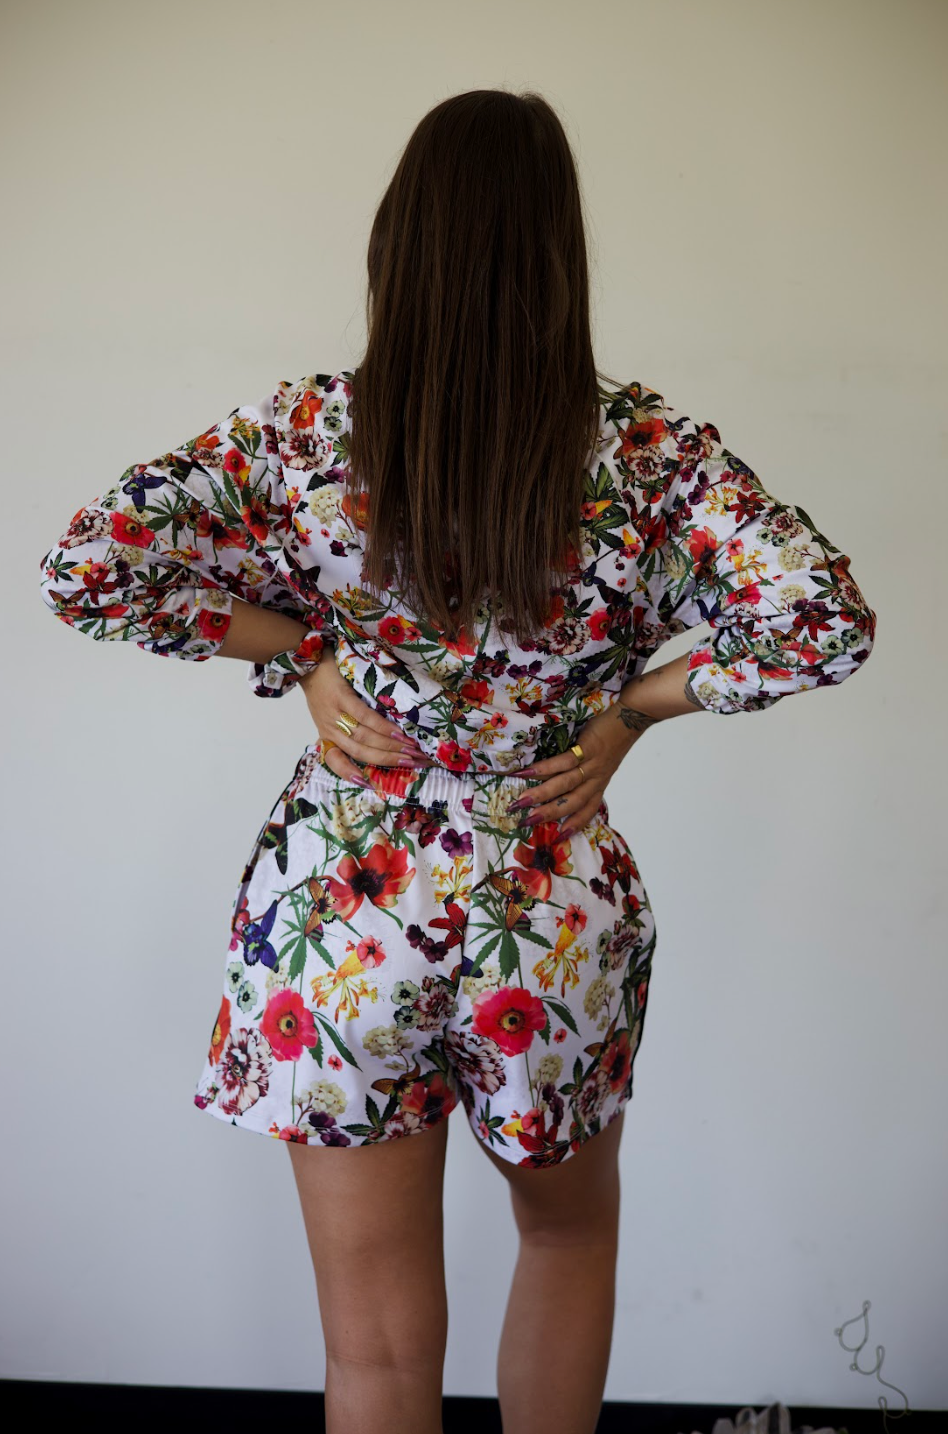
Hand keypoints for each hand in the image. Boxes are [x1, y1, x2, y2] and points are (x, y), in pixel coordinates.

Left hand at [297, 648, 426, 782]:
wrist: (307, 661)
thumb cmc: (322, 688)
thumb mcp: (327, 713)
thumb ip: (345, 728)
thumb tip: (376, 741)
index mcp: (327, 735)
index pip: (335, 760)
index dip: (349, 773)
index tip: (367, 785)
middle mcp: (330, 728)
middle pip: (360, 752)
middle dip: (388, 760)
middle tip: (413, 764)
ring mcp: (335, 714)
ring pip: (364, 738)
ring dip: (390, 747)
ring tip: (411, 751)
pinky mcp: (341, 697)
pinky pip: (364, 717)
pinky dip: (382, 728)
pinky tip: (398, 733)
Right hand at [508, 700, 658, 833]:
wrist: (632, 717)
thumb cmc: (613, 737)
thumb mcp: (604, 762)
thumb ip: (586, 773)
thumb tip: (557, 779)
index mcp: (599, 784)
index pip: (588, 810)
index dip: (574, 825)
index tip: (557, 838)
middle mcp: (596, 779)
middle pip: (572, 803)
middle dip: (547, 814)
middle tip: (525, 822)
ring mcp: (592, 765)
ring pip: (565, 785)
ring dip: (541, 795)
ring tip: (521, 802)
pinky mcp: (588, 748)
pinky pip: (564, 762)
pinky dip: (544, 769)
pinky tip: (526, 772)